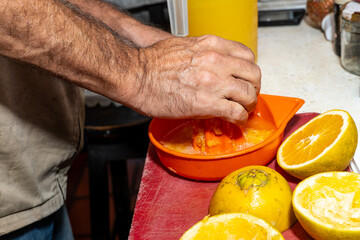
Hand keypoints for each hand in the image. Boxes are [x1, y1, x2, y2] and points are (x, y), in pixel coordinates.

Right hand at [132, 35, 260, 124]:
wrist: (136, 75)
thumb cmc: (152, 62)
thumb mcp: (182, 46)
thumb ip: (202, 53)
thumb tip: (209, 63)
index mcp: (212, 45)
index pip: (246, 55)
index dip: (249, 70)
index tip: (245, 78)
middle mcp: (217, 61)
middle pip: (253, 74)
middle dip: (254, 87)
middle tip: (248, 95)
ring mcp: (214, 83)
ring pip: (249, 94)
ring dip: (249, 104)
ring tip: (243, 110)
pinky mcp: (207, 103)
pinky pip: (236, 112)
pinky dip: (240, 119)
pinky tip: (235, 121)